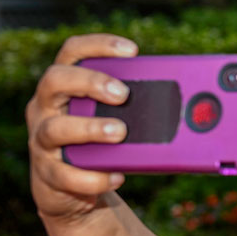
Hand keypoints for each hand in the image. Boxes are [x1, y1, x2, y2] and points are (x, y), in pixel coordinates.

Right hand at [26, 34, 138, 223]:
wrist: (71, 190)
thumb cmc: (99, 146)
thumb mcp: (114, 120)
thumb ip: (138, 107)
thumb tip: (194, 104)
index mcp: (64, 87)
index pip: (73, 52)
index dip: (99, 45)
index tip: (132, 51)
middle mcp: (45, 108)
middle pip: (55, 80)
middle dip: (91, 82)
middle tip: (123, 94)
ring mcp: (41, 141)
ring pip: (55, 129)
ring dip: (91, 128)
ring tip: (120, 132)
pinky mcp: (47, 175)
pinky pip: (65, 175)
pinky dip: (94, 177)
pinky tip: (117, 176)